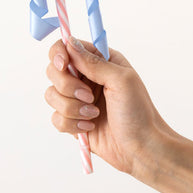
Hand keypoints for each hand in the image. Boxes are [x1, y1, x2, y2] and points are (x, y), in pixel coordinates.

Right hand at [44, 36, 174, 176]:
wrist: (141, 149)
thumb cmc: (138, 112)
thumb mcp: (121, 80)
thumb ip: (93, 62)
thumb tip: (69, 43)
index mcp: (99, 61)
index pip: (66, 47)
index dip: (59, 54)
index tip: (63, 66)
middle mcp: (85, 77)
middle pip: (54, 70)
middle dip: (67, 86)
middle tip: (89, 96)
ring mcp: (77, 99)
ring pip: (51, 95)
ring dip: (71, 107)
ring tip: (93, 115)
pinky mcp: (72, 119)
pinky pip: (56, 117)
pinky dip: (71, 124)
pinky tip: (90, 127)